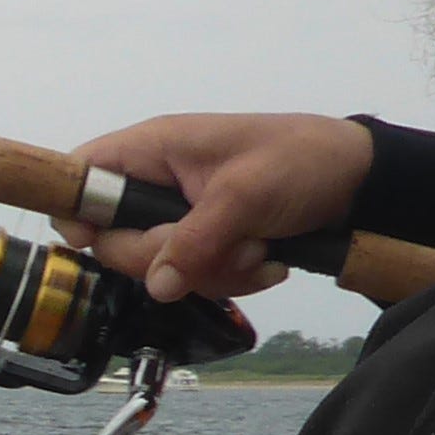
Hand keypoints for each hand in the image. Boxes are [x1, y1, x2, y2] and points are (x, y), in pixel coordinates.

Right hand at [63, 114, 372, 301]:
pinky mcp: (206, 241)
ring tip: (256, 245)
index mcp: (155, 149)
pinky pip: (195, 276)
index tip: (95, 240)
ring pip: (161, 267)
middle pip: (116, 240)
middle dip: (169, 256)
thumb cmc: (301, 161)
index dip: (77, 211)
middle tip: (216, 242)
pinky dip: (233, 276)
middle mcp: (159, 182)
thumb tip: (158, 285)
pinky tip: (265, 258)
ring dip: (213, 269)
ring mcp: (182, 215)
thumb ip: (195, 240)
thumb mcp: (245, 196)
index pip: (83, 174)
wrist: (357, 181)